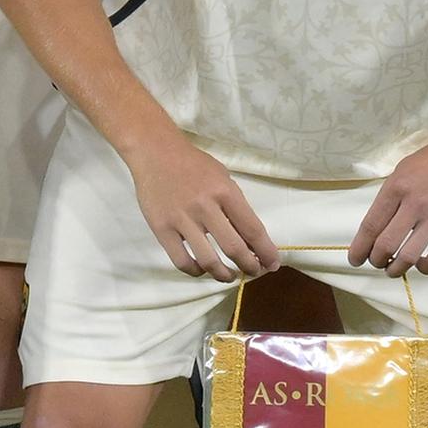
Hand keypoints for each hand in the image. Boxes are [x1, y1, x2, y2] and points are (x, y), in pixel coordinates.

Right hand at [121, 130, 277, 281]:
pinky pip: (181, 260)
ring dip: (223, 274)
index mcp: (225, 192)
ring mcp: (181, 219)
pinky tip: (201, 270)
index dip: (266, 251)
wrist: (156, 152)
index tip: (272, 264)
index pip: (252, 229)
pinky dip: (195, 271)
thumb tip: (249, 238)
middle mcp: (205, 207)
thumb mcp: (223, 177)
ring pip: (208, 260)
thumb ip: (234, 206)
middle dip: (249, 266)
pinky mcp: (161, 228)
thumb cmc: (194, 164)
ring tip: (229, 276)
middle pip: (234, 248)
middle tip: (254, 272)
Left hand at [351, 128, 427, 275]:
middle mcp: (414, 202)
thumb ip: (388, 198)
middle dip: (376, 261)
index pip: (370, 226)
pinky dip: (424, 268)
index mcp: (396, 187)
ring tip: (394, 269)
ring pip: (408, 257)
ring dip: (395, 269)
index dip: (359, 248)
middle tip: (377, 262)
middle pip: (385, 245)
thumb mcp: (402, 171)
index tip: (356, 259)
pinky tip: (420, 263)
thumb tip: (375, 230)